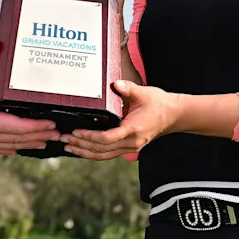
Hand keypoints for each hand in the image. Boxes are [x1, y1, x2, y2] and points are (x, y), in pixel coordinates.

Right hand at [0, 36, 59, 155]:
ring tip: (44, 143)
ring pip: (10, 146)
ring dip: (28, 144)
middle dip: (38, 137)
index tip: (50, 125)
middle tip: (56, 135)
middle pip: (18, 140)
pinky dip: (12, 148)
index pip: (17, 127)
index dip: (36, 127)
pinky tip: (18, 149)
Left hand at [59, 80, 180, 159]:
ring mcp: (130, 147)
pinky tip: (83, 149)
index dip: (89, 137)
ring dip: (85, 152)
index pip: (107, 138)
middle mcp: (131, 142)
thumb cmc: (159, 103)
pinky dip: (94, 152)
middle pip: (101, 150)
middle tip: (63, 139)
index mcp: (133, 129)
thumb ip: (128, 88)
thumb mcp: (143, 93)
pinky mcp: (128, 147)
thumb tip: (115, 83)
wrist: (174, 115)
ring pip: (103, 155)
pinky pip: (108, 154)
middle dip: (81, 146)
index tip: (75, 132)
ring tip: (68, 147)